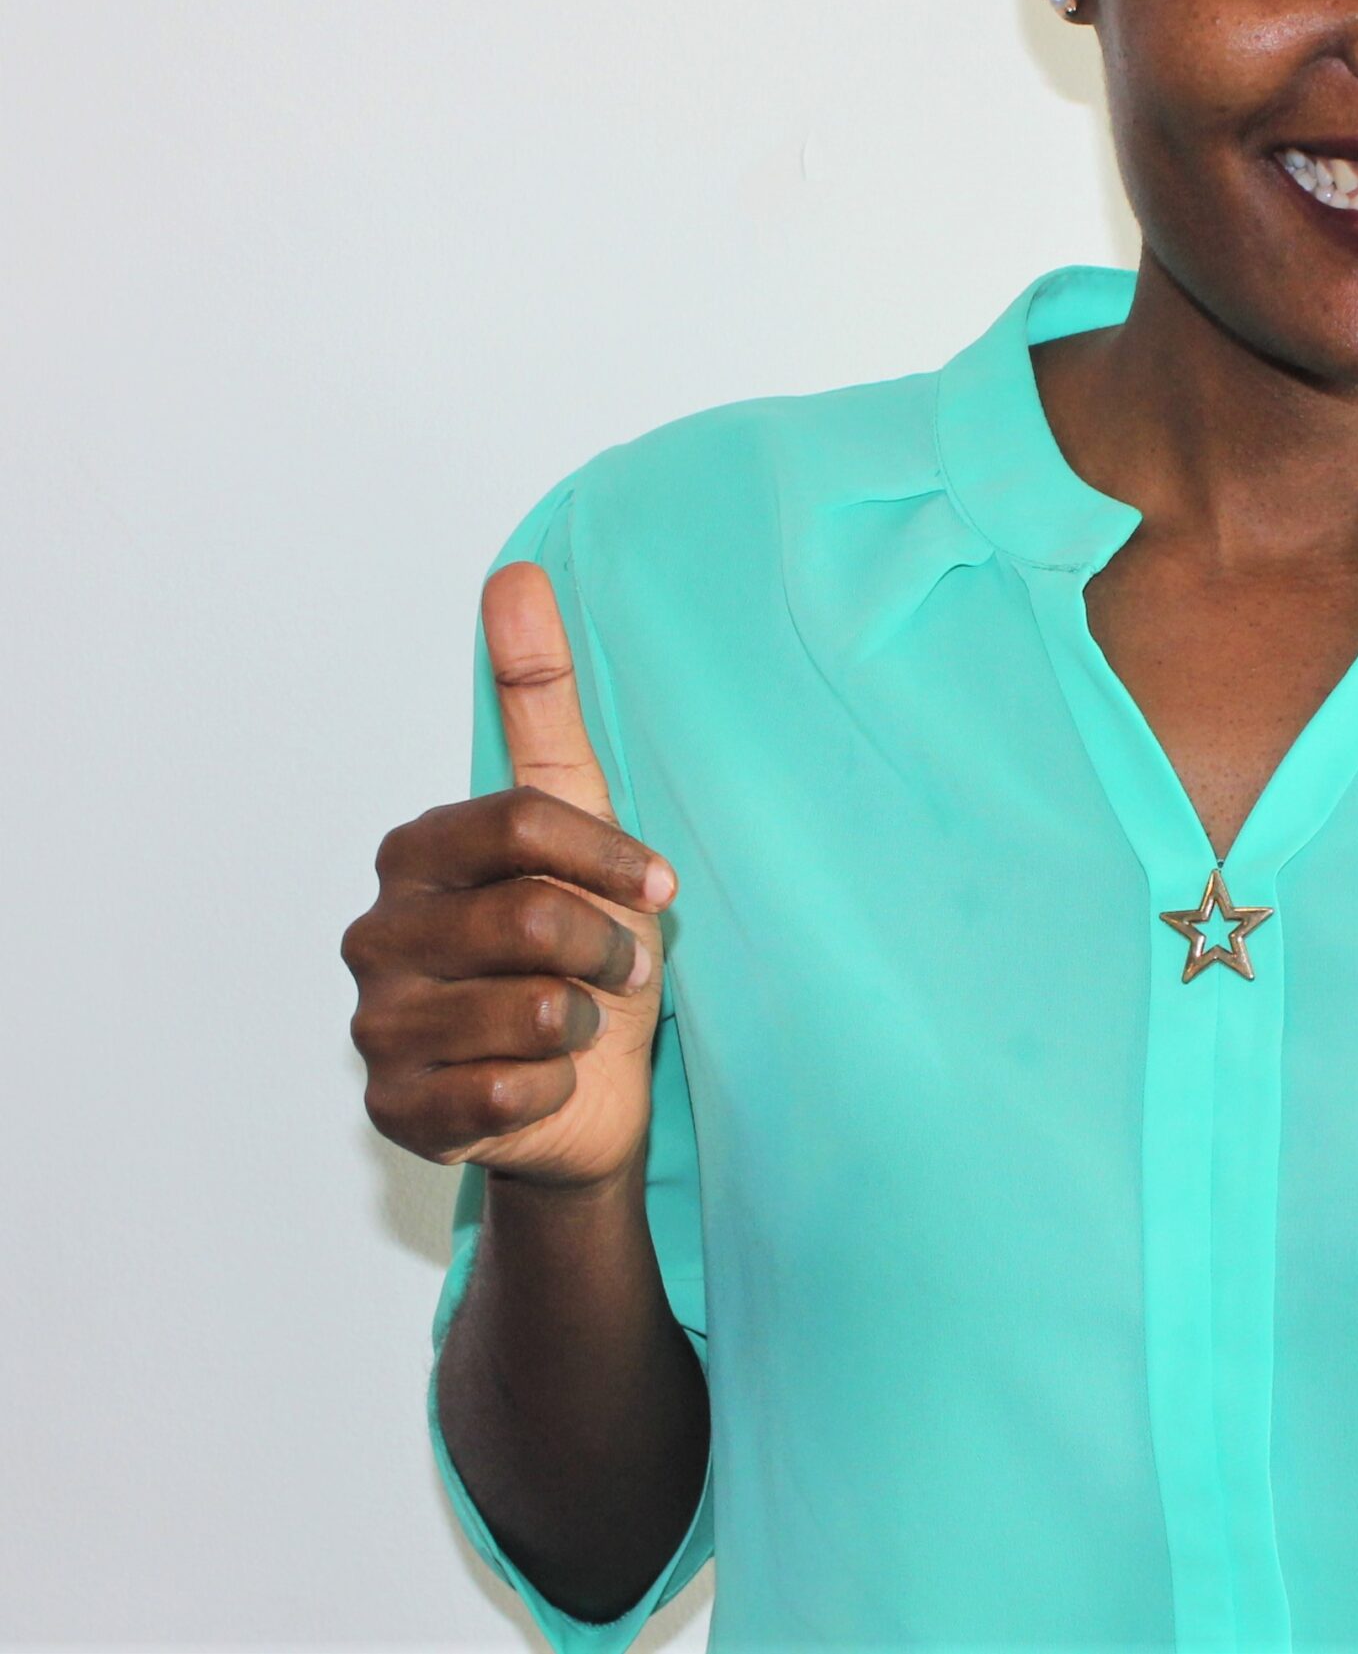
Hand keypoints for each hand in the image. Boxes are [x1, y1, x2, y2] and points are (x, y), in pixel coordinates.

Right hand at [342, 564, 676, 1188]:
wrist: (584, 1089)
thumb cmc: (581, 944)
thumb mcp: (578, 815)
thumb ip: (538, 698)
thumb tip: (516, 571)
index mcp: (419, 851)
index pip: (523, 823)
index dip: (610, 858)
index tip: (659, 887)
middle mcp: (376, 930)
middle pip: (533, 918)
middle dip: (608, 946)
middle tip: (616, 967)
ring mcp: (375, 1022)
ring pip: (528, 1011)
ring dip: (587, 1019)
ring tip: (577, 1021)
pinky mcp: (392, 1110)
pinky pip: (508, 1094)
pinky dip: (555, 1088)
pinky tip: (541, 1080)